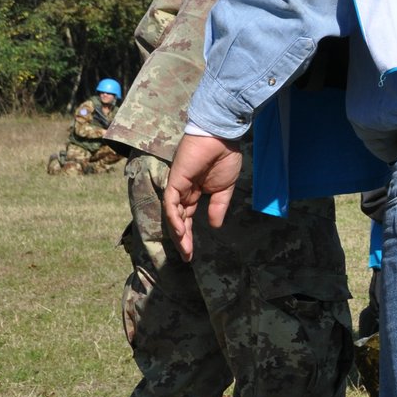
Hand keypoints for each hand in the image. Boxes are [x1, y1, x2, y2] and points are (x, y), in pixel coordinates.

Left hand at [164, 133, 243, 260]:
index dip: (189, 235)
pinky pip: (171, 203)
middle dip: (182, 240)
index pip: (188, 218)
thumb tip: (216, 226)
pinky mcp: (174, 181)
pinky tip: (181, 232)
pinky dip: (174, 218)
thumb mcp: (224, 189)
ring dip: (178, 234)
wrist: (221, 139)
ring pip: (173, 215)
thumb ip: (218, 206)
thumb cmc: (225, 159)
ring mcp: (177, 187)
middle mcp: (183, 192)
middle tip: (186, 257)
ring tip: (185, 250)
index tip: (192, 254)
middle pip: (179, 220)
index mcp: (195, 193)